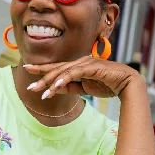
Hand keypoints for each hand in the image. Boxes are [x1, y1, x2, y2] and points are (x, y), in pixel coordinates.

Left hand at [25, 57, 142, 99]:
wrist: (126, 84)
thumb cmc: (107, 85)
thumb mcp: (84, 89)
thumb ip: (70, 87)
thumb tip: (55, 89)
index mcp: (77, 66)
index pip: (57, 68)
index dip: (42, 70)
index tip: (28, 71)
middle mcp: (79, 62)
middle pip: (57, 69)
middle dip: (42, 76)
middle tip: (29, 85)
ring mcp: (85, 63)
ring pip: (63, 72)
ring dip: (51, 82)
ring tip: (41, 92)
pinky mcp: (91, 67)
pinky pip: (74, 73)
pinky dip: (64, 79)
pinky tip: (55, 85)